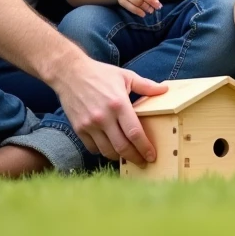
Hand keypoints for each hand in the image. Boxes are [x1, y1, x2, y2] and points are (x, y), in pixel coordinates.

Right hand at [53, 56, 167, 165]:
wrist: (69, 73)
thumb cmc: (99, 73)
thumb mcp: (125, 76)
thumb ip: (145, 85)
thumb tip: (165, 90)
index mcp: (119, 104)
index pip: (135, 133)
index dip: (145, 147)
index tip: (152, 156)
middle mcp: (104, 117)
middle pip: (122, 147)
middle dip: (135, 158)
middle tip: (143, 162)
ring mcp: (90, 124)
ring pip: (107, 151)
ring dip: (120, 157)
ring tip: (128, 157)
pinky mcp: (79, 129)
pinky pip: (93, 148)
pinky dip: (103, 151)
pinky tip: (110, 148)